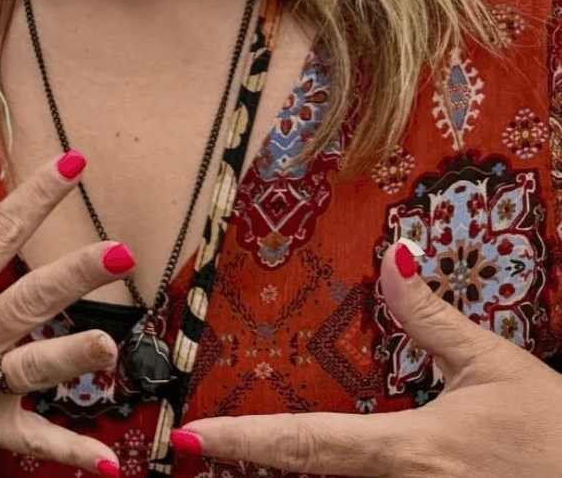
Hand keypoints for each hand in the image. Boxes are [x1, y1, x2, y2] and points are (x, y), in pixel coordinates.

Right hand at [0, 137, 131, 476]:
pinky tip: (109, 465)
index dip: (36, 197)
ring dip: (75, 357)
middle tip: (120, 253)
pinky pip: (33, 439)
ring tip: (110, 343)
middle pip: (30, 300)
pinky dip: (71, 453)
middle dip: (76, 276)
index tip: (74, 165)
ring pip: (37, 368)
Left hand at [176, 240, 561, 474]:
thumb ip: (433, 319)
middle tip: (204, 452)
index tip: (190, 437)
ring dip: (299, 476)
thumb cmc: (559, 437)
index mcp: (411, 451)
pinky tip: (321, 469)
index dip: (243, 439)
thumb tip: (392, 259)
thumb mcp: (499, 369)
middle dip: (258, 467)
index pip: (306, 444)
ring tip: (247, 461)